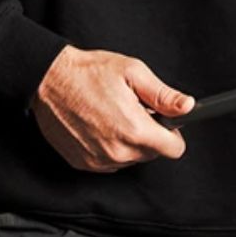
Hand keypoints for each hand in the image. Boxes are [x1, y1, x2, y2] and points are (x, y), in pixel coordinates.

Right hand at [30, 45, 194, 173]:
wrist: (48, 80)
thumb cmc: (87, 73)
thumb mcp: (133, 73)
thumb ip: (163, 95)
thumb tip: (187, 106)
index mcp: (135, 130)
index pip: (173, 150)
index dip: (172, 134)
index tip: (164, 124)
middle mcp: (118, 151)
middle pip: (152, 154)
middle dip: (148, 135)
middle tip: (132, 111)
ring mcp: (100, 161)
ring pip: (130, 159)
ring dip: (128, 142)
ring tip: (112, 116)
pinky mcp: (84, 163)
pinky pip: (109, 162)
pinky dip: (109, 147)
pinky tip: (98, 126)